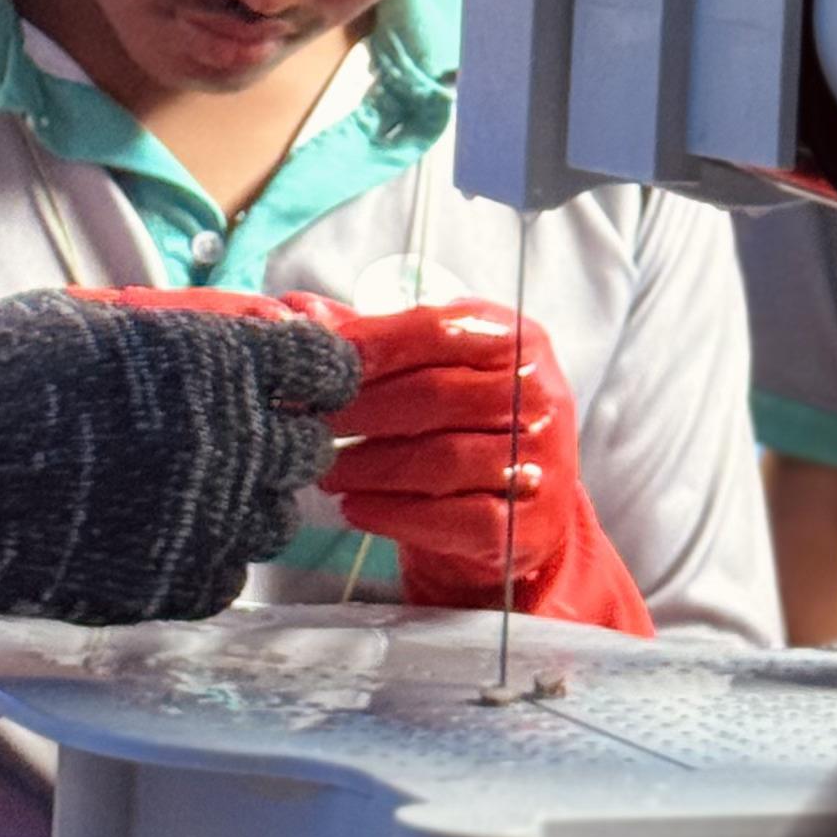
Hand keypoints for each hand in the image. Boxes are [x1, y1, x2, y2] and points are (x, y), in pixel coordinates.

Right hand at [0, 291, 357, 623]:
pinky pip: (224, 583)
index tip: (296, 379)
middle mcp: (225, 446)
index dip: (313, 372)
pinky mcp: (161, 592)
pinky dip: (207, 560)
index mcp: (212, 363)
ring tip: (191, 489)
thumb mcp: (90, 321)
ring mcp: (198, 527)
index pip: (322, 367)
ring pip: (272, 525)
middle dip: (280, 437)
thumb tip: (234, 337)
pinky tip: (162, 537)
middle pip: (305, 452)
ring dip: (246, 503)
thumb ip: (174, 335)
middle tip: (235, 435)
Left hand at [327, 304, 652, 635]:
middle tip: (308, 423)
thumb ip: (371, 339)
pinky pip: (455, 518)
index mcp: (516, 340)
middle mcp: (539, 396)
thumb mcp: (433, 369)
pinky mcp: (526, 526)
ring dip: (370, 466)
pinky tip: (355, 508)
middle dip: (361, 410)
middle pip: (436, 395)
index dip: (372, 344)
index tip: (319, 364)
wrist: (522, 511)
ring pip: (443, 460)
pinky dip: (396, 513)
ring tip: (324, 471)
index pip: (437, 330)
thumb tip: (297, 310)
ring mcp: (539, 463)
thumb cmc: (465, 424)